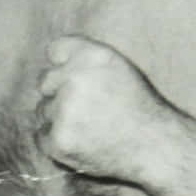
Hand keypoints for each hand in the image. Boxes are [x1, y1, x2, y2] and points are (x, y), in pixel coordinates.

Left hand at [35, 34, 162, 181]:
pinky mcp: (58, 140)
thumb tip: (51, 61)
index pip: (55, 50)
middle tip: (88, 109)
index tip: (76, 80)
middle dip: (59, 93)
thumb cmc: (137, 105)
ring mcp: (64, 111)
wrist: (154, 145)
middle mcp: (74, 79)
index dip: (63, 66)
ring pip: (43, 111)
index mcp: (91, 56)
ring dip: (58, 119)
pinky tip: (82, 142)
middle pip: (45, 82)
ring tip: (89, 127)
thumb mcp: (118, 66)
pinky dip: (57, 141)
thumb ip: (85, 59)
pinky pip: (41, 136)